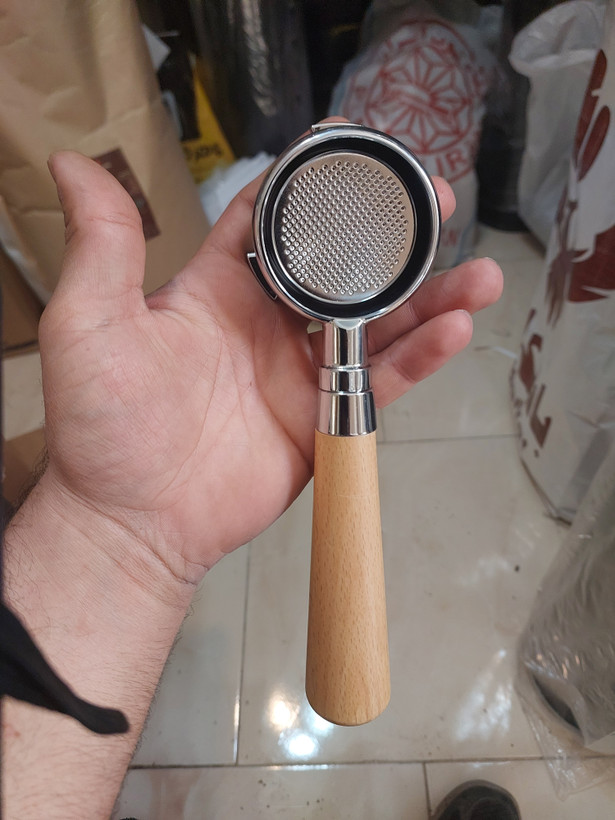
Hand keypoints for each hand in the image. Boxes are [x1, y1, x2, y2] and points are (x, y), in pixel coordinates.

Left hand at [40, 145, 501, 581]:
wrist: (133, 521)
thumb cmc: (101, 427)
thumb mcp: (91, 323)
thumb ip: (102, 244)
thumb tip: (71, 163)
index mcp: (218, 288)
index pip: (271, 218)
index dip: (309, 184)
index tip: (352, 152)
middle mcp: (267, 323)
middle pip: (344, 265)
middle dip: (392, 234)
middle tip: (438, 202)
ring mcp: (300, 371)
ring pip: (378, 323)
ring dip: (429, 298)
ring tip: (478, 274)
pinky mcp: (322, 418)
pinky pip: (379, 383)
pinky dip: (418, 359)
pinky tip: (454, 330)